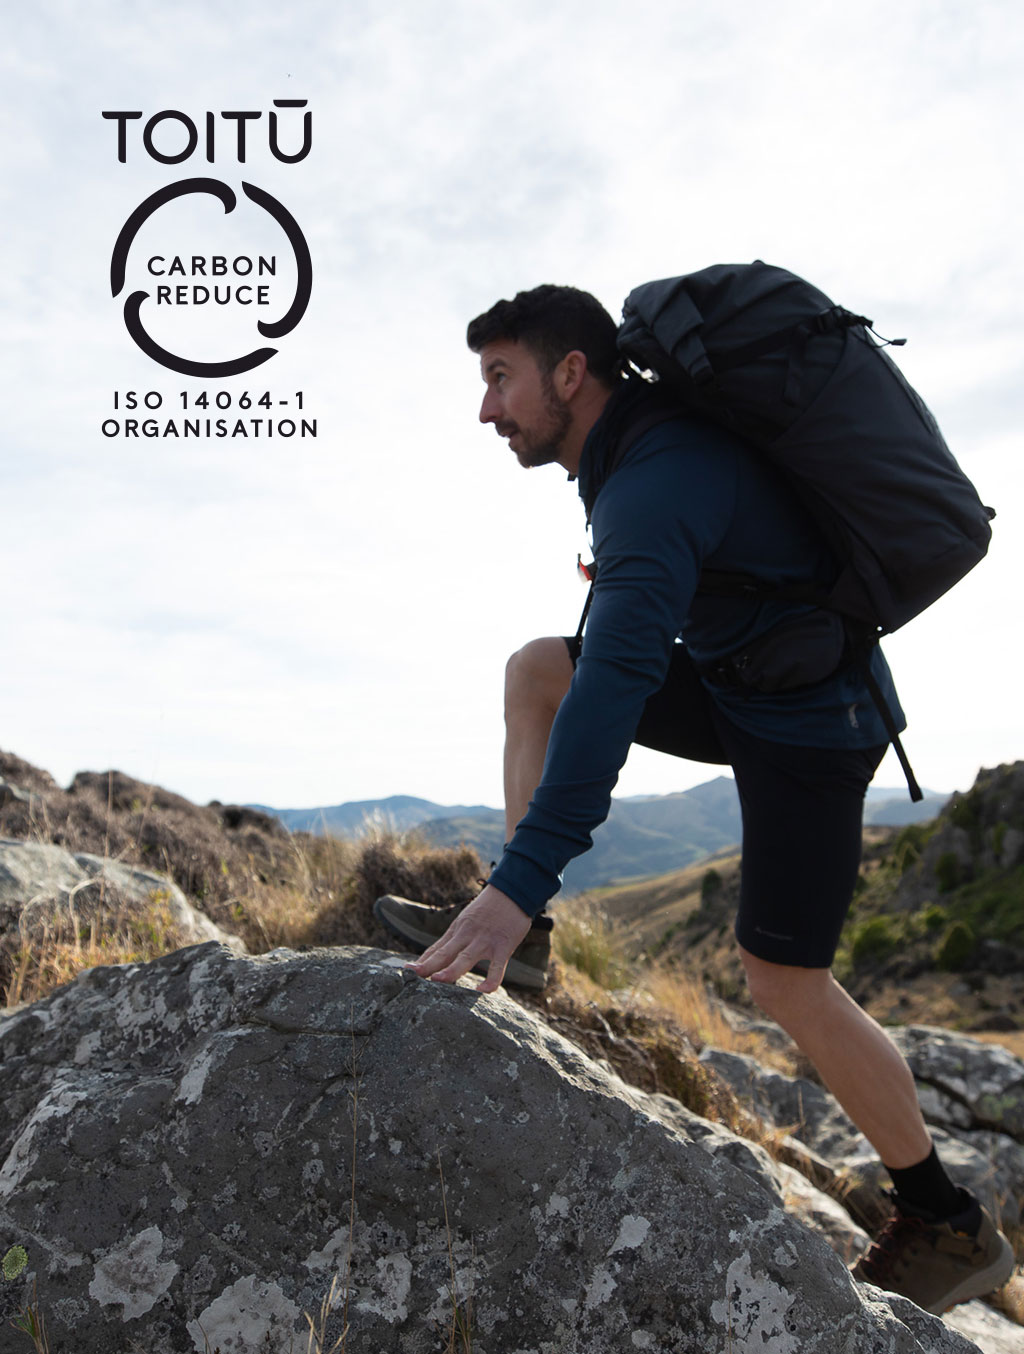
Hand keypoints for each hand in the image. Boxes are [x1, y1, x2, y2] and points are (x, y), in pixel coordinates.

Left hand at [408, 884, 532, 992]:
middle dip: (428, 965)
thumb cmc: (489, 907)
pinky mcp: (503, 946)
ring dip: (451, 969)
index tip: (407, 971)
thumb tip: (436, 956)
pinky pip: (496, 968)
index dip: (422, 960)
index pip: (436, 948)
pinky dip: (490, 981)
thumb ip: (454, 939)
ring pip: (465, 958)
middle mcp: (468, 935)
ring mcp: (485, 941)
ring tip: (438, 980)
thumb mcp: (467, 919)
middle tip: (413, 976)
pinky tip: (481, 991)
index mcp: (458, 930)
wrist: (513, 891)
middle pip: (445, 953)